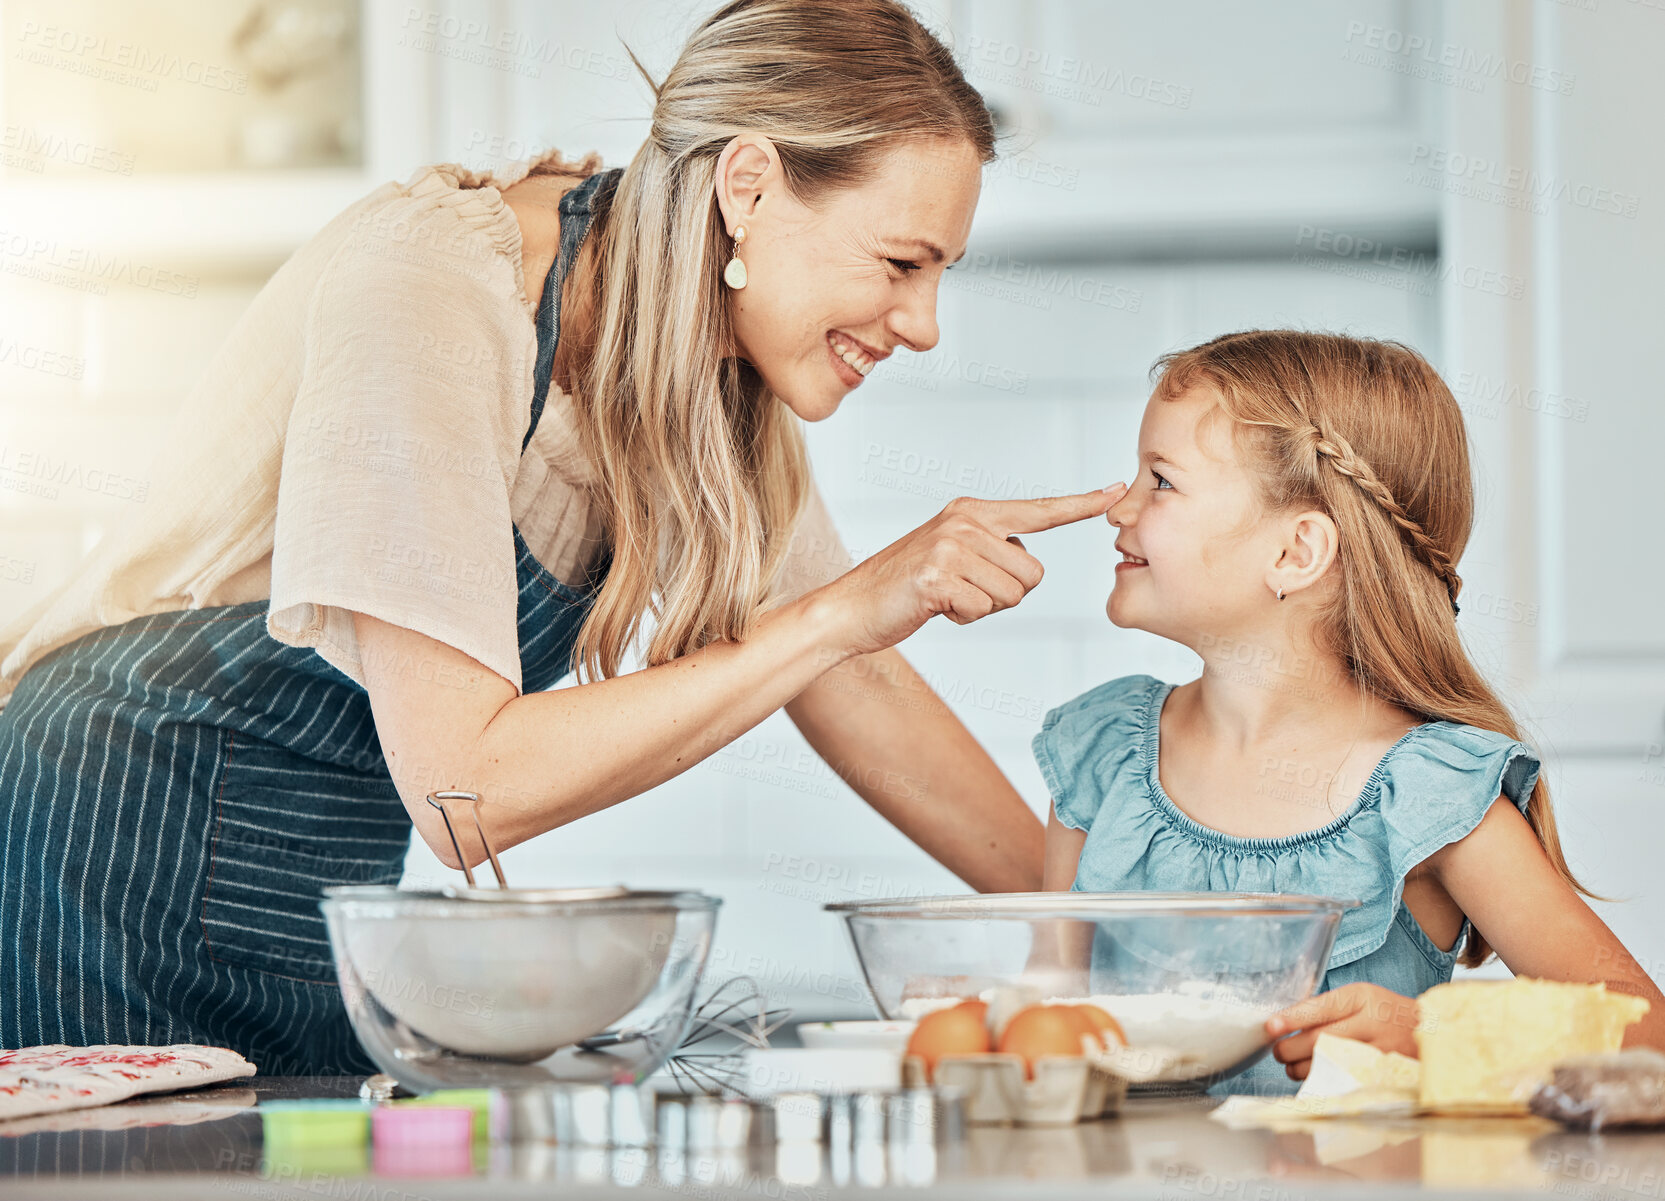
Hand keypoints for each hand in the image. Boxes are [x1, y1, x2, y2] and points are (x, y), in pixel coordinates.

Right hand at [817, 486, 1126, 658]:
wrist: (851, 606)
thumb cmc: (906, 588)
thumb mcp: (952, 555)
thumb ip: (991, 550)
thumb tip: (1027, 565)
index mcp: (972, 511)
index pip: (1039, 510)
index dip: (1080, 505)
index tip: (1116, 492)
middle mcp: (965, 521)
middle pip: (1033, 573)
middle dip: (1004, 595)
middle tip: (961, 591)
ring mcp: (951, 546)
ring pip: (1013, 595)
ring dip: (984, 608)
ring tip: (946, 597)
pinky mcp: (938, 575)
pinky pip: (983, 609)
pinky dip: (963, 618)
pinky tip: (935, 607)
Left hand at [1264, 982, 1420, 1080]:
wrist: (1431, 1032)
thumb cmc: (1385, 1013)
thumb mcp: (1361, 997)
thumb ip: (1328, 1007)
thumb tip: (1285, 1022)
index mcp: (1360, 998)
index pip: (1320, 1008)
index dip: (1292, 1019)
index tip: (1270, 1027)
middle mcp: (1370, 1024)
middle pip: (1320, 1039)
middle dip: (1290, 1048)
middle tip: (1278, 1051)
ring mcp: (1378, 1053)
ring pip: (1327, 1064)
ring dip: (1301, 1068)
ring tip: (1292, 1065)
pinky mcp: (1381, 1076)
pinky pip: (1342, 1082)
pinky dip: (1321, 1082)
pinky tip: (1313, 1077)